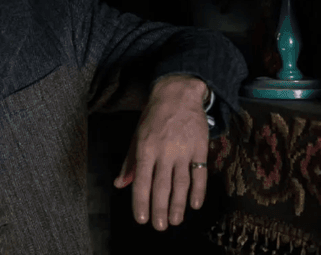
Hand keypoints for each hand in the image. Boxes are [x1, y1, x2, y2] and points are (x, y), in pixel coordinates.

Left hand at [113, 74, 209, 230]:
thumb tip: (120, 184)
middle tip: (160, 226)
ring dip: (178, 204)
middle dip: (160, 208)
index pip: (141, 181)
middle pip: (161, 186)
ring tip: (175, 221)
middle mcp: (163, 151)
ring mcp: (183, 150)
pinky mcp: (199, 148)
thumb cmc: (153, 117)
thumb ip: (130, 162)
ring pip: (181, 183)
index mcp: (145, 148)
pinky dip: (198, 190)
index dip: (141, 202)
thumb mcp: (137, 136)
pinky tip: (194, 204)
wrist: (178, 94)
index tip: (141, 219)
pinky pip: (200, 173)